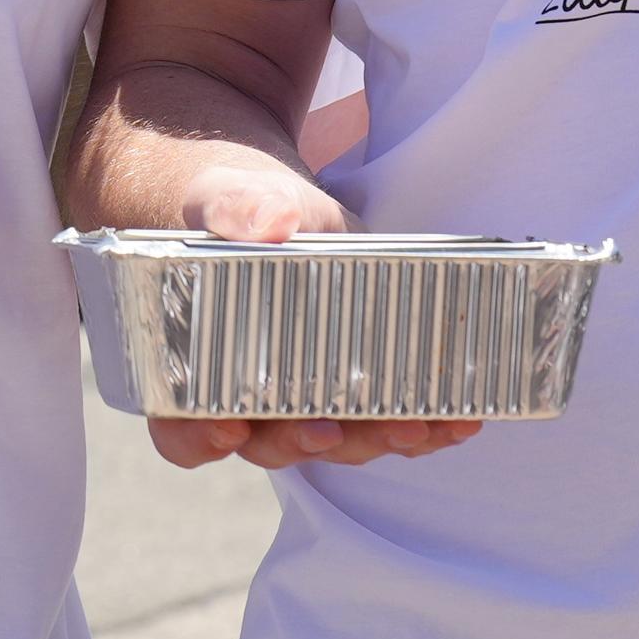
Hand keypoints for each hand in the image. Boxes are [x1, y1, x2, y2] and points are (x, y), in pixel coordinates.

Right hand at [136, 148, 485, 476]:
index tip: (230, 430)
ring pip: (334, 438)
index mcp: (189, 364)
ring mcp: (301, 392)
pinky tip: (458, 416)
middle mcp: (242, 394)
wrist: (268, 203)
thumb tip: (270, 221)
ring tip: (420, 426)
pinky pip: (381, 416)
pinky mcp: (353, 377)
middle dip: (307, 441)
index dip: (200, 438)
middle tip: (335, 430)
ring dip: (375, 439)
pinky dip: (420, 422)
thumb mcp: (222, 196)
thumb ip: (236, 207)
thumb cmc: (227, 204)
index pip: (180, 426)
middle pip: (269, 443)